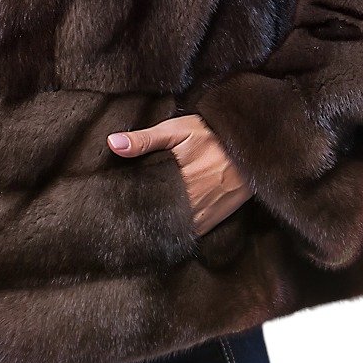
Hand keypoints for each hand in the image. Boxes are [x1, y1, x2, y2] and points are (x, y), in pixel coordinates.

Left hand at [106, 114, 254, 237]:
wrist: (251, 145)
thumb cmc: (211, 133)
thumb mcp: (177, 129)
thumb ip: (145, 139)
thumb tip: (112, 144)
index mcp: (177, 178)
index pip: (144, 200)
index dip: (128, 204)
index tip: (112, 206)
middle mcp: (190, 200)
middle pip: (157, 217)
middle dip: (140, 219)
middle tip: (120, 220)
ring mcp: (204, 211)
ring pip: (173, 228)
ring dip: (158, 227)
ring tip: (138, 229)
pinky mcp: (215, 217)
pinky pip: (192, 232)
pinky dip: (178, 232)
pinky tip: (166, 229)